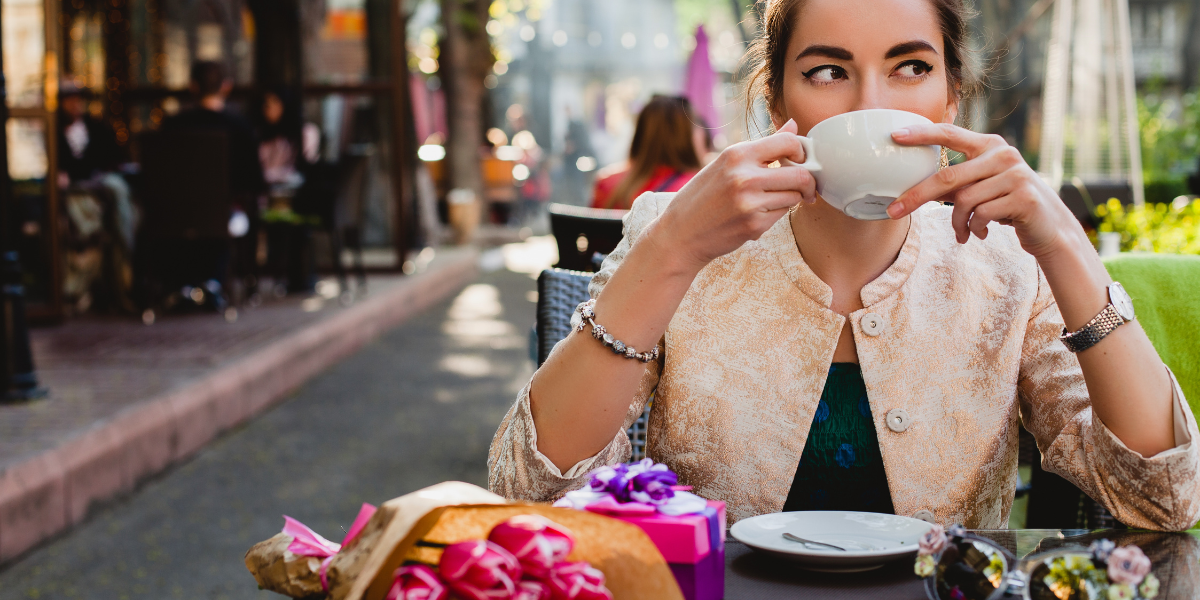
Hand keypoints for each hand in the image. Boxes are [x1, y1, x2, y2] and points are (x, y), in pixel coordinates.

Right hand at [653, 119, 816, 270]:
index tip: (800, 160)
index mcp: (736, 154)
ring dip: (791, 199)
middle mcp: (744, 176)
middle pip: (801, 174)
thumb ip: (763, 147)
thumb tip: (793, 125)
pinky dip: (776, 214)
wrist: (680, 234)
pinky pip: (782, 215)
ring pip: (795, 196)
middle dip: (807, 182)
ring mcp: (750, 203)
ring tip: (772, 201)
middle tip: (804, 187)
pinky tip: (756, 215)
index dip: (801, 151)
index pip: (788, 142)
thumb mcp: (726, 163)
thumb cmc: (702, 197)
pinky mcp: (754, 226)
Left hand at [886, 123, 1080, 258]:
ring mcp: (1016, 175)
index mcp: (989, 145)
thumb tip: (912, 187)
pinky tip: (979, 233)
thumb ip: (955, 181)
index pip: (950, 134)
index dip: (922, 134)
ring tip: (961, 232)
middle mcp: (1003, 155)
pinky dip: (973, 229)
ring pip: (963, 201)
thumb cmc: (1006, 204)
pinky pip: (981, 215)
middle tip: (894, 211)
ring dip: (956, 223)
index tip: (894, 136)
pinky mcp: (1024, 198)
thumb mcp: (981, 186)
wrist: (1049, 226)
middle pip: (947, 177)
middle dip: (916, 196)